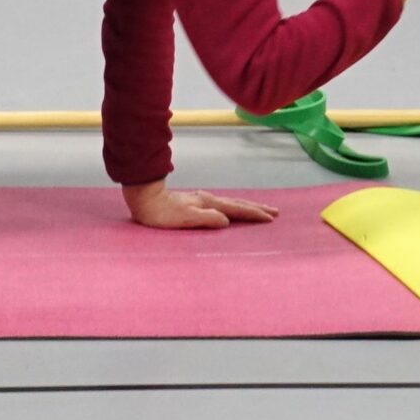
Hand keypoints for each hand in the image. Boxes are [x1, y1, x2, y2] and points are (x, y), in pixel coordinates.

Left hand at [123, 182, 279, 229]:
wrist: (144, 199)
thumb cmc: (161, 214)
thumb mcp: (183, 218)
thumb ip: (206, 219)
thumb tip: (226, 221)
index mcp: (208, 204)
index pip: (236, 210)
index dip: (254, 214)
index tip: (270, 219)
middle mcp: (208, 199)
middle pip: (238, 203)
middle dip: (257, 208)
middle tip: (275, 212)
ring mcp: (203, 200)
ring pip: (232, 203)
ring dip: (248, 206)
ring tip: (261, 209)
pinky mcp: (197, 203)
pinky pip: (223, 205)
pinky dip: (235, 207)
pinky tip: (233, 209)